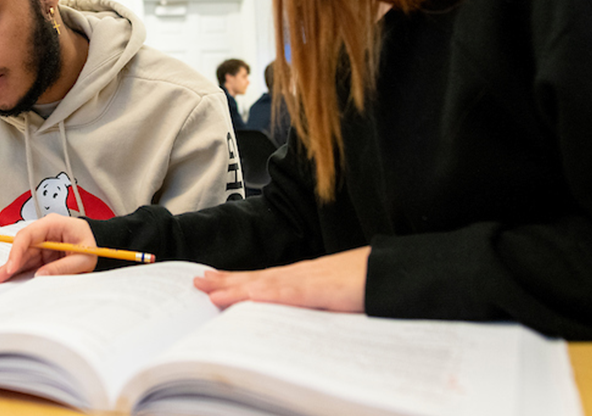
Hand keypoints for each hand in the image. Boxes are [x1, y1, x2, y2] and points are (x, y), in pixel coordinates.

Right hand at [0, 214, 97, 282]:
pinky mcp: (41, 253)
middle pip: (21, 246)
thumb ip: (64, 266)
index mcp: (55, 224)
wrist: (99, 243)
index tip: (12, 267)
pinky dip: (17, 270)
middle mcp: (44, 231)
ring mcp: (41, 242)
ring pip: (21, 255)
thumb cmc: (92, 244)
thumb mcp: (84, 257)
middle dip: (9, 262)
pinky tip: (5, 277)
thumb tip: (40, 275)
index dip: (17, 251)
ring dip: (9, 267)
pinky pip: (26, 261)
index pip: (29, 234)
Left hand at [193, 246, 370, 311]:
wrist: (393, 272)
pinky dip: (263, 293)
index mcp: (307, 278)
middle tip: (198, 282)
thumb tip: (299, 320)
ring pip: (265, 283)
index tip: (216, 282)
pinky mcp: (320, 288)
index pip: (266, 279)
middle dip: (227, 281)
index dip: (240, 280)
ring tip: (209, 289)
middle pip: (258, 278)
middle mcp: (303, 274)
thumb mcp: (337, 299)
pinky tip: (245, 295)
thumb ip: (317, 306)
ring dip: (236, 286)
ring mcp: (310, 279)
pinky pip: (287, 292)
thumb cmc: (368, 284)